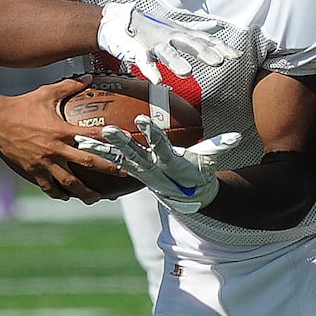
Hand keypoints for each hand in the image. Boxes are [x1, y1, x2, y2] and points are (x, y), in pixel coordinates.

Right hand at [0, 78, 119, 202]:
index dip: (112, 140)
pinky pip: (49, 187)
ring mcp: (44, 163)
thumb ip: (70, 85)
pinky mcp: (33, 171)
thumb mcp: (47, 93)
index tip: (126, 144)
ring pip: (69, 183)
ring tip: (95, 198)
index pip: (93, 136)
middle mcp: (56, 149)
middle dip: (108, 170)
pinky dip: (60, 193)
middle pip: (88, 163)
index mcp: (62, 130)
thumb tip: (90, 77)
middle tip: (122, 175)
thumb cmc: (22, 105)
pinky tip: (67, 196)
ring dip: (85, 192)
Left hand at [75, 115, 242, 213]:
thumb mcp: (210, 161)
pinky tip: (79, 143)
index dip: (153, 134)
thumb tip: (236, 136)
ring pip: (116, 158)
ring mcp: (139, 170)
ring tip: (80, 139)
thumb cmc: (199, 173)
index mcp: (170, 162)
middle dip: (119, 142)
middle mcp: (151, 167)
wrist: (187, 197)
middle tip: (105, 128)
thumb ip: (219, 147)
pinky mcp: (131, 170)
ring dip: (99, 148)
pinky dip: (96, 152)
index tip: (143, 119)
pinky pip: (111, 160)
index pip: (161, 146)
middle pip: (133, 153)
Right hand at [96, 1, 239, 81]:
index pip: (205, 40)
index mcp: (182, 34)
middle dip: (204, 52)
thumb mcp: (178, 28)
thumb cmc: (152, 27)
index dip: (220, 47)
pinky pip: (145, 63)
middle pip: (190, 44)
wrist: (120, 22)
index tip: (237, 56)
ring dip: (177, 62)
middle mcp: (171, 37)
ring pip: (168, 53)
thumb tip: (217, 26)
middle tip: (218, 61)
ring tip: (188, 73)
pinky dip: (151, 71)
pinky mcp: (139, 52)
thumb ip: (198, 29)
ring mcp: (155, 44)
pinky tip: (158, 81)